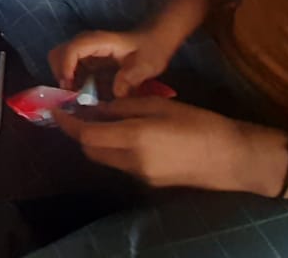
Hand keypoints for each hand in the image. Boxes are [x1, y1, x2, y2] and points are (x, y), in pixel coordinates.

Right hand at [48, 27, 177, 97]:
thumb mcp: (145, 65)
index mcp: (98, 42)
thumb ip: (130, 78)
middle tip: (72, 96)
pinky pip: (70, 70)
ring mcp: (85, 51)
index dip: (66, 68)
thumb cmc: (151, 49)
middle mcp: (86, 44)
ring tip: (79, 98)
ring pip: (60, 62)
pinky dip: (72, 83)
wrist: (156, 40)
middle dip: (59, 75)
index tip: (68, 87)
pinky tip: (86, 95)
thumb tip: (114, 95)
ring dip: (65, 81)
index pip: (72, 50)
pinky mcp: (87, 60)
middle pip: (57, 54)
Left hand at [52, 97, 287, 193]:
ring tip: (105, 121)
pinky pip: (121, 164)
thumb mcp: (158, 105)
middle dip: (81, 132)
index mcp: (133, 137)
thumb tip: (96, 107)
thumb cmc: (198, 122)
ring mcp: (139, 175)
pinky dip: (115, 149)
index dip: (67, 123)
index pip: (86, 134)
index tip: (57, 111)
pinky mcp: (149, 183)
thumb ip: (123, 106)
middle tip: (82, 112)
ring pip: (104, 158)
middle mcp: (131, 161)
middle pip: (90, 149)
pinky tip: (128, 135)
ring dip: (97, 141)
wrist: (230, 157)